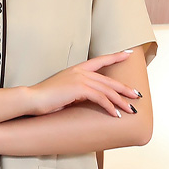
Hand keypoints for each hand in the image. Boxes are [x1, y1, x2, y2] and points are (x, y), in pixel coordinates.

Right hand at [26, 50, 141, 117]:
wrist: (32, 99)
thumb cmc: (44, 98)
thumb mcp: (64, 91)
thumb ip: (77, 91)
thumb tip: (88, 98)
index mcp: (76, 69)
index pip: (100, 60)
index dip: (115, 56)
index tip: (127, 53)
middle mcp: (80, 71)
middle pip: (108, 80)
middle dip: (124, 89)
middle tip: (136, 95)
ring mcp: (80, 79)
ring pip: (107, 90)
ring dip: (120, 102)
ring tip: (130, 110)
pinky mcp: (79, 89)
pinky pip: (101, 98)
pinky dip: (110, 107)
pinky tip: (115, 115)